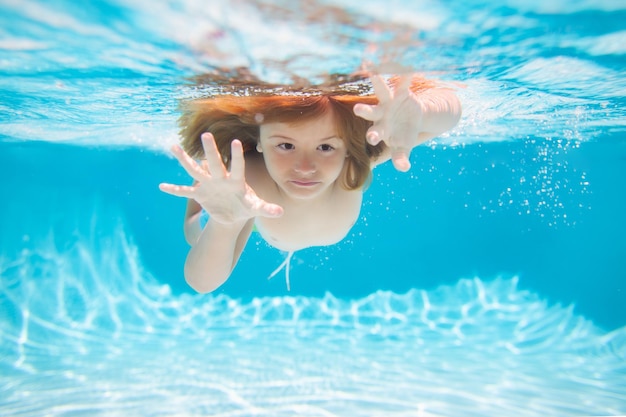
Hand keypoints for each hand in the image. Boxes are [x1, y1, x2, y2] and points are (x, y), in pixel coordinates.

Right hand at [159, 133, 283, 223]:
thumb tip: (281, 213)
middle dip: (211, 150)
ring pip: (195, 170)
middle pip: (215, 163)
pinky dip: (174, 190)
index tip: (235, 142)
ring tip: (173, 147)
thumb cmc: (246, 206)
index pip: (237, 166)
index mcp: (236, 181)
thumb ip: (267, 209)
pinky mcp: (200, 194)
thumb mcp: (256, 208)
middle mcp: (220, 179)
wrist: (233, 213)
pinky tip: (161, 187)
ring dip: (184, 159)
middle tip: (206, 134)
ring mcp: (208, 185)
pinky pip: (184, 192)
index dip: (237, 156)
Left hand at [353, 75, 424, 171]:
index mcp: (381, 129)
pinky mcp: (401, 92)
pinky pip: (403, 82)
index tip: (372, 138)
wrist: (413, 120)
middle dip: (365, 111)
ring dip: (377, 80)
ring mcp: (389, 102)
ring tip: (369, 66)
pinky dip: (405, 74)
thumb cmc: (403, 136)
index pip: (374, 133)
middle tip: (357, 109)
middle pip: (371, 112)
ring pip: (381, 90)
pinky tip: (406, 64)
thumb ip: (401, 157)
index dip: (373, 136)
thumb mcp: (403, 148)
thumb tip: (404, 168)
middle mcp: (381, 114)